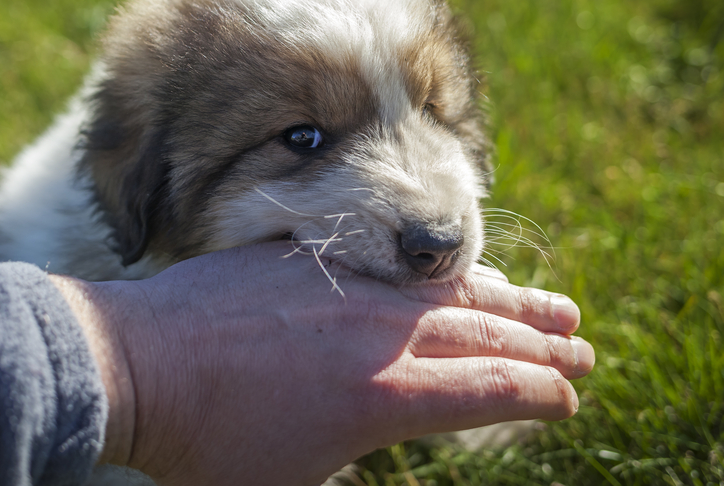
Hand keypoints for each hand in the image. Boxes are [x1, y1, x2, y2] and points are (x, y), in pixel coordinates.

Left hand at [51, 242, 593, 485]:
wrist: (140, 366)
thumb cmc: (209, 448)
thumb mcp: (295, 482)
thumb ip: (359, 451)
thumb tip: (385, 428)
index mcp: (384, 396)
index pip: (487, 392)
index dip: (538, 395)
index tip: (567, 398)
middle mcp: (378, 334)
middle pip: (483, 335)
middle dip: (541, 346)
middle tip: (583, 350)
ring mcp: (347, 289)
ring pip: (448, 292)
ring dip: (509, 301)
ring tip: (556, 307)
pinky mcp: (313, 259)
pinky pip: (395, 267)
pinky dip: (441, 276)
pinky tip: (457, 278)